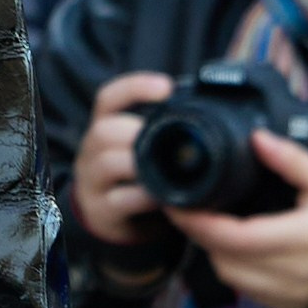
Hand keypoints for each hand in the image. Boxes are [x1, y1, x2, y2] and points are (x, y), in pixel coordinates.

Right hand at [71, 71, 175, 245]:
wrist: (118, 220)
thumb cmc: (141, 176)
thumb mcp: (147, 148)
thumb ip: (166, 129)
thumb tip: (215, 105)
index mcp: (106, 127)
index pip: (109, 98)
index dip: (134, 88)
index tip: (167, 87)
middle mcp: (92, 151)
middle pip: (103, 130)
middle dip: (137, 132)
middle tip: (168, 141)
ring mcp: (92, 181)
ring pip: (108, 163)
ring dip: (142, 165)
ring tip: (168, 170)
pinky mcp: (100, 210)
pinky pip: (119, 200)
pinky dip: (145, 197)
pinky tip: (165, 198)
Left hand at [177, 130, 307, 307]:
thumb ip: (292, 161)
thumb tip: (258, 138)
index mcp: (301, 238)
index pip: (234, 237)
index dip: (199, 223)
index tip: (177, 204)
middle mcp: (291, 271)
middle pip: (224, 257)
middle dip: (200, 233)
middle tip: (187, 208)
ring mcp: (287, 293)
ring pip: (230, 276)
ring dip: (215, 251)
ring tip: (211, 223)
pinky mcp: (285, 305)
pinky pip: (245, 289)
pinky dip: (232, 267)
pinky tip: (234, 246)